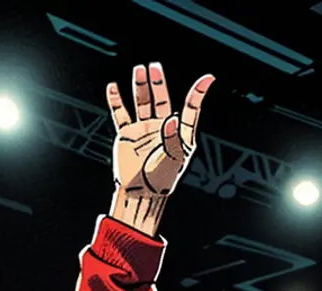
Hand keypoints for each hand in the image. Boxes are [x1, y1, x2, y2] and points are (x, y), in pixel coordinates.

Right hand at [109, 64, 213, 196]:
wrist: (140, 193)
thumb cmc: (161, 180)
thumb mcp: (173, 161)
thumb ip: (173, 140)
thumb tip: (172, 119)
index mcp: (180, 135)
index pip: (190, 110)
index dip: (197, 95)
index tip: (207, 79)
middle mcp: (162, 128)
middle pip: (161, 100)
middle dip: (158, 83)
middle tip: (155, 67)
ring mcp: (144, 129)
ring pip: (142, 102)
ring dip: (140, 86)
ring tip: (139, 69)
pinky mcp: (127, 134)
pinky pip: (121, 114)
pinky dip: (116, 101)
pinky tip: (113, 87)